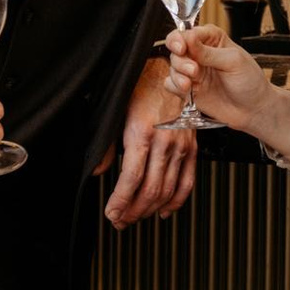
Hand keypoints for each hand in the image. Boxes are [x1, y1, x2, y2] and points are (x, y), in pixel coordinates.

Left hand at [104, 58, 195, 228]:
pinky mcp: (192, 147)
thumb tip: (97, 172)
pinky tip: (163, 211)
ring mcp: (181, 146)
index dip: (121, 201)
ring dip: (150, 210)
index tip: (112, 213)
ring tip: (135, 217)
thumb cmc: (141, 87)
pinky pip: (187, 182)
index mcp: (142, 132)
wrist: (171, 69)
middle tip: (120, 220)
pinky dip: (176, 201)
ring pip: (167, 190)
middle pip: (150, 190)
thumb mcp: (116, 112)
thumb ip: (107, 146)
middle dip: (133, 211)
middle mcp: (165, 141)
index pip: (132, 178)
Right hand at [163, 26, 273, 131]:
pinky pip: (171, 84)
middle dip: (180, 60)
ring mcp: (193, 71)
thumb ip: (208, 52)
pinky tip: (187, 90)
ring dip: (178, 74)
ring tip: (190, 83)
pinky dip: (174, 86)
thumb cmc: (250, 81)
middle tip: (193, 70)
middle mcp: (200, 53)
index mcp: (212, 39)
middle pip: (175, 48)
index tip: (182, 48)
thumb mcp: (233, 61)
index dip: (180, 39)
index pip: (187, 32)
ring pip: (172, 66)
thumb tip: (189, 37)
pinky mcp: (188, 88)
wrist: (253, 110)